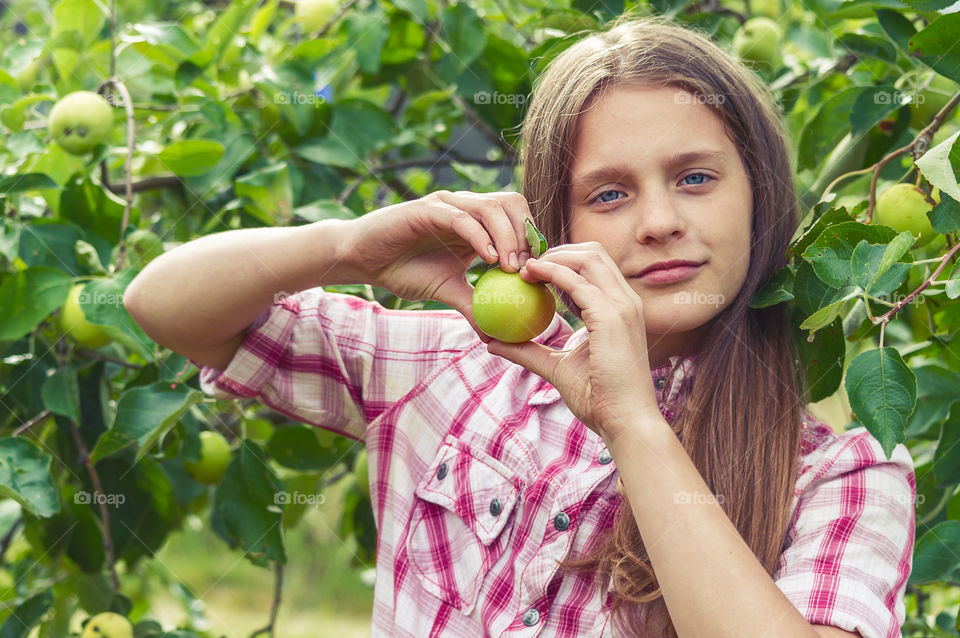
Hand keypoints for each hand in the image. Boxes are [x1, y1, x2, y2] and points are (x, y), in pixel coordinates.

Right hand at [341, 190, 532, 341]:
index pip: (517, 218)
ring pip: (492, 207)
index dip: (532, 241)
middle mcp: (465, 207)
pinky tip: (489, 260)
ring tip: (511, 268)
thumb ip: (473, 305)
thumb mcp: (446, 291)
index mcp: (475, 222)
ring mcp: (448, 204)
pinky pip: (462, 218)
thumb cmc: (402, 270)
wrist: (363, 261)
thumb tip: (496, 337)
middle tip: (528, 269)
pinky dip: (481, 237)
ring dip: (508, 237)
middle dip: (526, 235)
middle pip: (512, 203)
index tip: (539, 273)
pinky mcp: (428, 209)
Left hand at [485, 242, 662, 443]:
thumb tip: (492, 343)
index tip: (530, 269)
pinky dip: (552, 272)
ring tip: (524, 268)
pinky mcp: (612, 317)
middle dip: (556, 250)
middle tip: (523, 265)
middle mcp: (626, 301)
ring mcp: (622, 306)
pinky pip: (578, 282)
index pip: (593, 266)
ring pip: (588, 257)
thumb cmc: (598, 399)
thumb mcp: (557, 367)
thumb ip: (529, 351)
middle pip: (593, 252)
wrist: (625, 422)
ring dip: (552, 257)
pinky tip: (530, 276)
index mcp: (619, 309)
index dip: (561, 260)